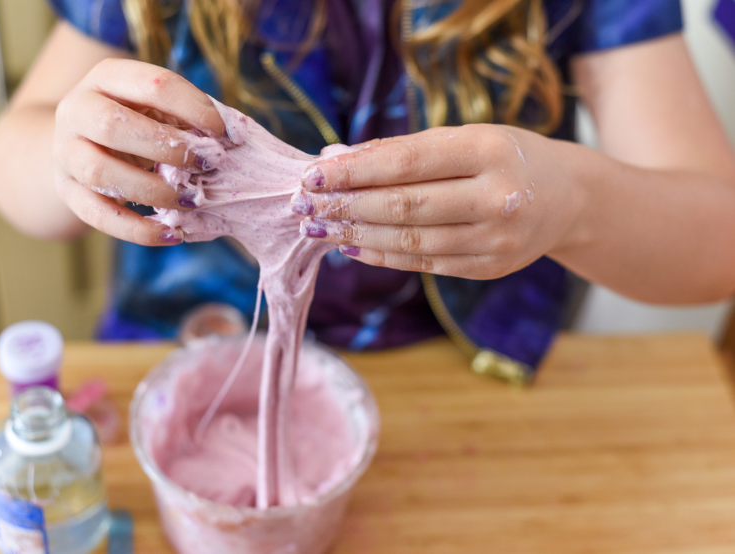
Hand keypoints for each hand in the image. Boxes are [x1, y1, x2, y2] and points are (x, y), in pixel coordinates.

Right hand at [53, 59, 224, 244]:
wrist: (81, 143)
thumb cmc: (139, 121)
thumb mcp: (161, 108)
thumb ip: (192, 118)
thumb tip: (234, 136)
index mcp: (107, 77)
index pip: (151, 84)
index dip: (192, 108)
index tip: (222, 132)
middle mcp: (77, 109)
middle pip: (113, 125)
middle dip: (169, 148)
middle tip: (208, 165)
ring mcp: (66, 152)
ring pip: (101, 173)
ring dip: (154, 191)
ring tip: (193, 201)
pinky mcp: (68, 191)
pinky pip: (99, 215)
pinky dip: (138, 230)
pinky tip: (173, 234)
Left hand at [292, 125, 581, 279]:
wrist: (568, 198)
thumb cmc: (506, 157)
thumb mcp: (464, 138)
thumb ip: (402, 149)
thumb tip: (335, 158)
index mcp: (489, 151)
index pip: (407, 162)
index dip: (355, 171)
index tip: (314, 173)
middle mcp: (497, 197)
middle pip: (405, 206)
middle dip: (347, 206)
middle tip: (307, 206)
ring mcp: (496, 240)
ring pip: (411, 241)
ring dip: (357, 235)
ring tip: (321, 229)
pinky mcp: (489, 268)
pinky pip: (425, 263)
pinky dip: (383, 256)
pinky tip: (353, 246)